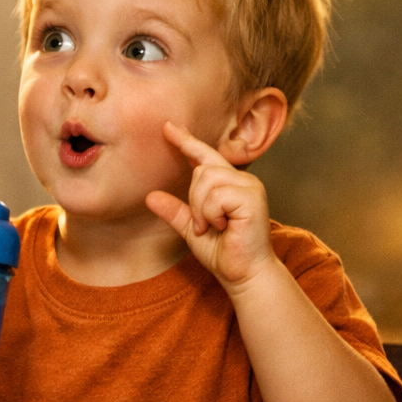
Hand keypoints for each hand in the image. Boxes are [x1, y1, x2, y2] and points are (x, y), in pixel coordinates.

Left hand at [144, 121, 274, 294]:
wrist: (243, 275)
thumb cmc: (223, 252)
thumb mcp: (191, 229)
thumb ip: (175, 211)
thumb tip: (149, 196)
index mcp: (229, 183)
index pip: (205, 156)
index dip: (186, 141)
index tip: (168, 127)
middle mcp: (242, 179)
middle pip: (201, 170)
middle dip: (194, 200)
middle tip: (204, 225)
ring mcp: (250, 186)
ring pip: (206, 179)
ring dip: (201, 208)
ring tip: (212, 226)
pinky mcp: (252, 197)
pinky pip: (216, 195)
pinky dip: (210, 213)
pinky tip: (223, 226)